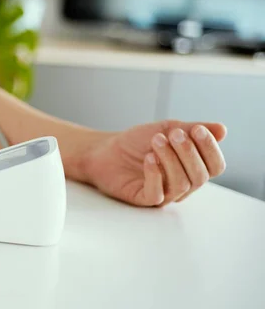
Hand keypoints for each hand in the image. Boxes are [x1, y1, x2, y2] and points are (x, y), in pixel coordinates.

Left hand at [83, 120, 226, 206]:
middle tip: (174, 134)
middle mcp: (182, 184)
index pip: (215, 166)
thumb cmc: (137, 142)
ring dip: (170, 159)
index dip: (210, 149)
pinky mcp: (144, 199)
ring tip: (156, 140)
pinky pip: (158, 193)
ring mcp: (164, 194)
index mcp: (192, 168)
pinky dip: (155, 173)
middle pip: (200, 176)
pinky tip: (148, 157)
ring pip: (181, 184)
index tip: (196, 129)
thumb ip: (192, 129)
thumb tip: (223, 130)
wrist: (105, 150)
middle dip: (189, 153)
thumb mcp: (167, 129)